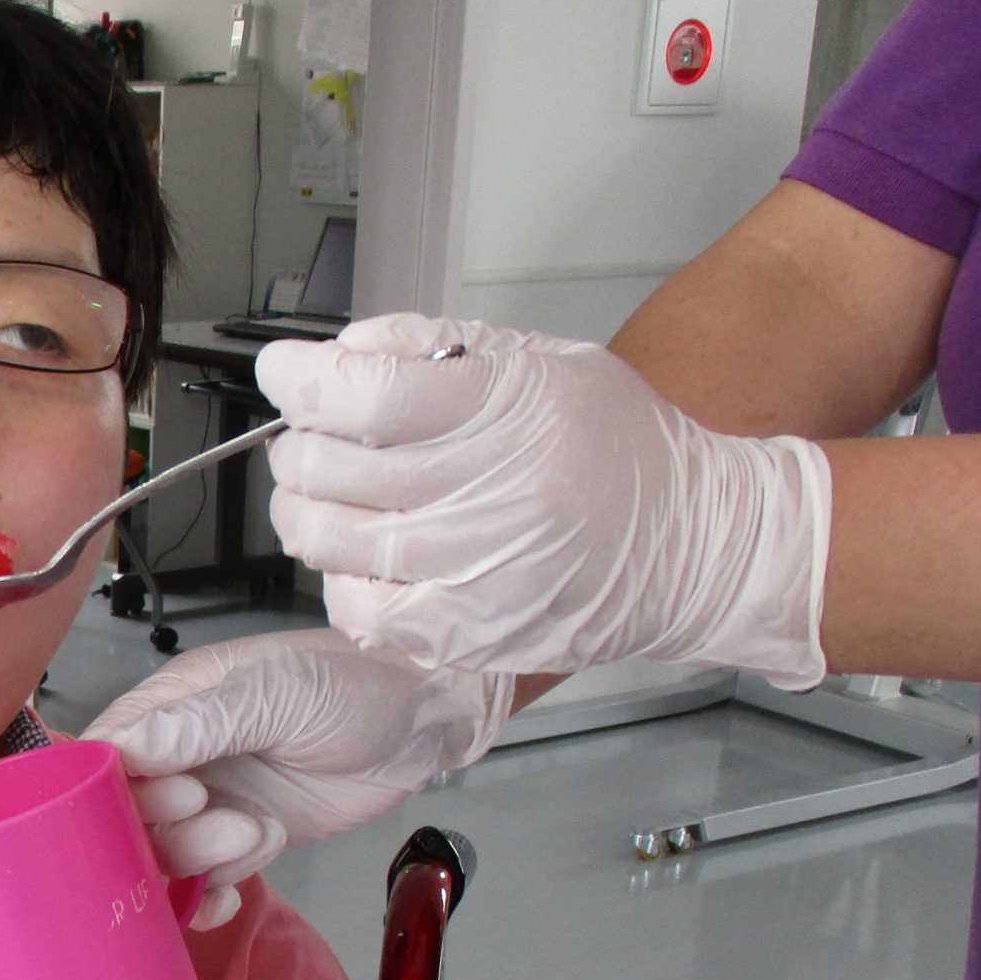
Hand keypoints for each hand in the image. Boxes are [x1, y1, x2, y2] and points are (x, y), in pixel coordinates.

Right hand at [84, 630, 512, 927]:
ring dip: (200, 861)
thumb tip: (121, 749)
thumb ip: (197, 725)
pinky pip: (202, 882)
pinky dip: (207, 899)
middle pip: (128, 816)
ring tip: (257, 834)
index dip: (112, 791)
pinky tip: (228, 898)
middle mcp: (182, 756)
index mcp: (175, 704)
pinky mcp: (244, 839)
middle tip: (221, 816)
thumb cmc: (353, 685)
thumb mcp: (276, 694)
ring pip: (166, 854)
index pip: (105, 755)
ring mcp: (212, 801)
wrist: (426, 719)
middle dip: (168, 829)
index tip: (157, 802)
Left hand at [257, 314, 831, 684]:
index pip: (366, 393)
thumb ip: (439, 345)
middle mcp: (489, 492)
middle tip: (312, 437)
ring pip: (326, 537)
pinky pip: (354, 608)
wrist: (694, 547)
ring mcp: (473, 571)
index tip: (286, 372)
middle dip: (298, 445)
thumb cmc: (617, 449)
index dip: (302, 380)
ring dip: (304, 508)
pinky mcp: (464, 633)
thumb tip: (344, 349)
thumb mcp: (545, 361)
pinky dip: (339, 577)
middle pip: (329, 465)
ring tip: (327, 493)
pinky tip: (365, 556)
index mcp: (509, 409)